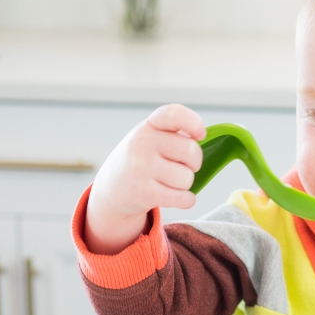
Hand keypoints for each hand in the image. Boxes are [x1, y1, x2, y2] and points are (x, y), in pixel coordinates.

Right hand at [84, 104, 205, 254]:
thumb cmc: (142, 160)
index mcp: (148, 126)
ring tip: (169, 182)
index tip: (200, 135)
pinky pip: (184, 198)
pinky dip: (186, 200)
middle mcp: (142, 143)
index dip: (193, 122)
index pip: (173, 114)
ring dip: (185, 184)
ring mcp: (141, 168)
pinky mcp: (144, 193)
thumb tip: (201, 136)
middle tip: (181, 166)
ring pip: (187, 178)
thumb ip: (175, 133)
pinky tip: (176, 197)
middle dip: (193, 163)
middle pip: (191, 152)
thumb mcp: (151, 137)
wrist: (112, 189)